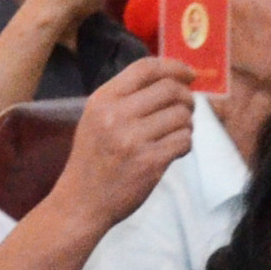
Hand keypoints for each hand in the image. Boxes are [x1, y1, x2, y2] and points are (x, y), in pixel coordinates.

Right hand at [59, 59, 197, 227]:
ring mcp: (133, 139)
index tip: (189, 75)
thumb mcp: (96, 119)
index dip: (174, 67)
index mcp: (102, 99)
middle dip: (187, 97)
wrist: (81, 202)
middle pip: (170, 89)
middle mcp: (116, 115)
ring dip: (187, 124)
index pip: (146, 67)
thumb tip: (173, 81)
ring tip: (177, 133)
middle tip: (187, 109)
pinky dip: (185, 144)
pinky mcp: (149, 162)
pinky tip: (174, 150)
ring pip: (181, 115)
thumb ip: (126, 98)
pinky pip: (183, 140)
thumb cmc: (92, 159)